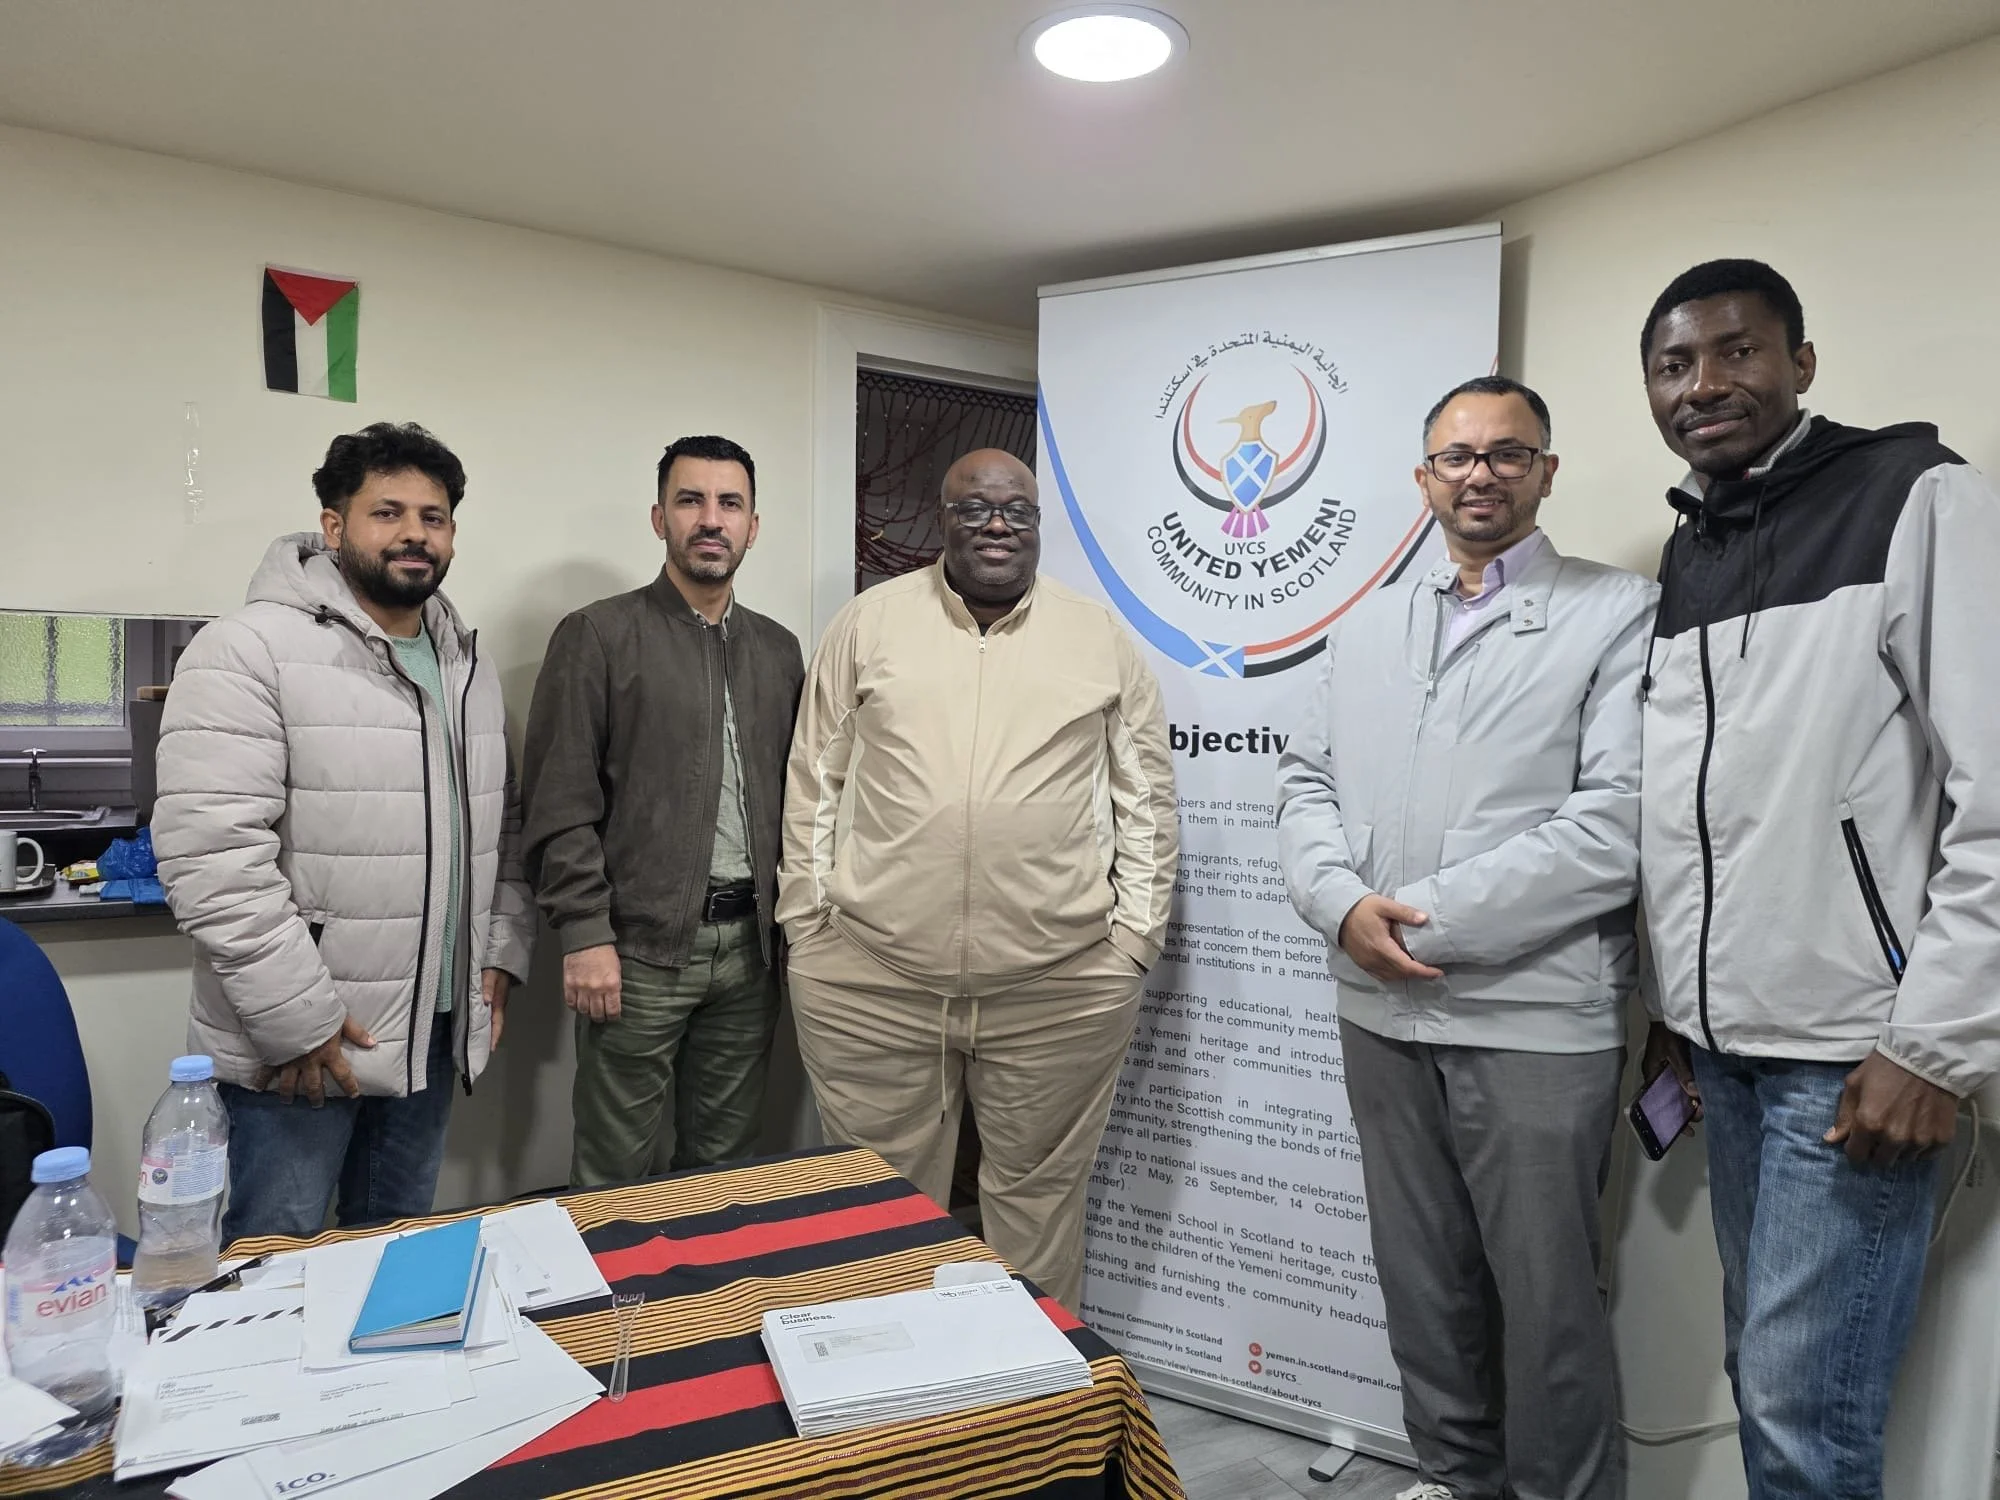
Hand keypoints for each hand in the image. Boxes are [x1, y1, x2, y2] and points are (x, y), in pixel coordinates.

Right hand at [257, 1015, 375, 1105]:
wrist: (289, 1006)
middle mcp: (309, 1062)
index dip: (349, 1086)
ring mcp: (289, 1061)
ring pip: (289, 1084)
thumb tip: (373, 1044)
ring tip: (288, 1102)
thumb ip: (356, 1032)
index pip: (342, 1074)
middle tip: (317, 1105)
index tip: (353, 1095)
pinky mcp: (272, 1056)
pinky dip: (260, 1081)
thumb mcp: (341, 1018)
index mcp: (328, 1053)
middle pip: (313, 1085)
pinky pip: (265, 1072)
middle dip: (316, 1096)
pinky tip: (257, 1089)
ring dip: (289, 1094)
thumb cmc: (318, 1010)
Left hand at [481, 968, 510, 1049]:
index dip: (494, 1036)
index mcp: (498, 1002)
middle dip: (490, 1038)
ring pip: (492, 1021)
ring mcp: (496, 1003)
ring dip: (487, 1031)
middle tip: (482, 1051)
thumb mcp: (491, 975)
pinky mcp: (492, 1000)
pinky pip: (489, 1014)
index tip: (491, 1049)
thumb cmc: (496, 969)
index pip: (497, 1023)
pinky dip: (484, 1022)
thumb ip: (487, 986)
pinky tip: (478, 1025)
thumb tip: (486, 1000)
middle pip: (495, 1025)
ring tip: (479, 1042)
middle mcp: (498, 1005)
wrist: (502, 961)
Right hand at [564, 944, 621, 1021]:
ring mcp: (581, 988)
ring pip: (584, 1010)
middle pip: (597, 1013)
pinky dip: (575, 1006)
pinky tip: (578, 1004)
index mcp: (611, 985)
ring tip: (590, 1011)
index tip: (613, 1017)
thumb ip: (615, 986)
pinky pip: (571, 1003)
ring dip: (587, 1012)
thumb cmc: (604, 952)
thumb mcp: (617, 969)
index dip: (613, 1017)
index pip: (613, 1010)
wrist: (586, 940)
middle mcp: (596, 989)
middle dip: (601, 1017)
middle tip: (601, 1017)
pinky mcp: (569, 985)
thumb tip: (614, 999)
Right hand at [1337, 895, 1441, 982]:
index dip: (1423, 972)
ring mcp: (1366, 963)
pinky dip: (1394, 975)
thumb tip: (1425, 918)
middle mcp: (1373, 959)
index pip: (1406, 966)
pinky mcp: (1362, 964)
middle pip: (1400, 974)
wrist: (1338, 912)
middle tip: (1434, 971)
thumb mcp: (1384, 905)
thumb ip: (1405, 912)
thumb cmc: (1362, 908)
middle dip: (1419, 975)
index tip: (1438, 972)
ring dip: (1406, 976)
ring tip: (1420, 970)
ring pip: (1391, 977)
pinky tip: (1401, 970)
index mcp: (1381, 946)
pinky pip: (1381, 975)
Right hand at [1642, 1021, 1702, 1120]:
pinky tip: (1702, 1093)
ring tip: (1704, 1106)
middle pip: (1671, 1099)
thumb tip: (1694, 1094)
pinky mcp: (1677, 1064)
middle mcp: (1658, 1075)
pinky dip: (1692, 1088)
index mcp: (1651, 1074)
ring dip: (1690, 1099)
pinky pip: (1683, 1081)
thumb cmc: (1666, 1032)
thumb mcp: (1674, 1052)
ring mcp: (1667, 1070)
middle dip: (1685, 1109)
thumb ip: (1683, 1072)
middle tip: (1702, 1114)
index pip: (1659, 1103)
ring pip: (1678, 1091)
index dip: (1672, 1118)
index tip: (1688, 1130)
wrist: (1667, 1011)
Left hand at [1825, 1050, 1959, 1167]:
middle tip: (1881, 1132)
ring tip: (1901, 1126)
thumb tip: (1831, 1140)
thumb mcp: (1854, 1085)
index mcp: (1869, 1125)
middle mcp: (1894, 1138)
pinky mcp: (1942, 1139)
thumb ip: (1844, 1116)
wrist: (1926, 1057)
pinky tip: (1918, 1127)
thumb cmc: (1885, 1068)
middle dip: (1877, 1150)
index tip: (1859, 1141)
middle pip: (1881, 1161)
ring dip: (1900, 1149)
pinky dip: (1920, 1146)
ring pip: (1904, 1159)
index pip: (1857, 1156)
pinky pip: (1926, 1154)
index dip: (1855, 1149)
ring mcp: (1920, 1140)